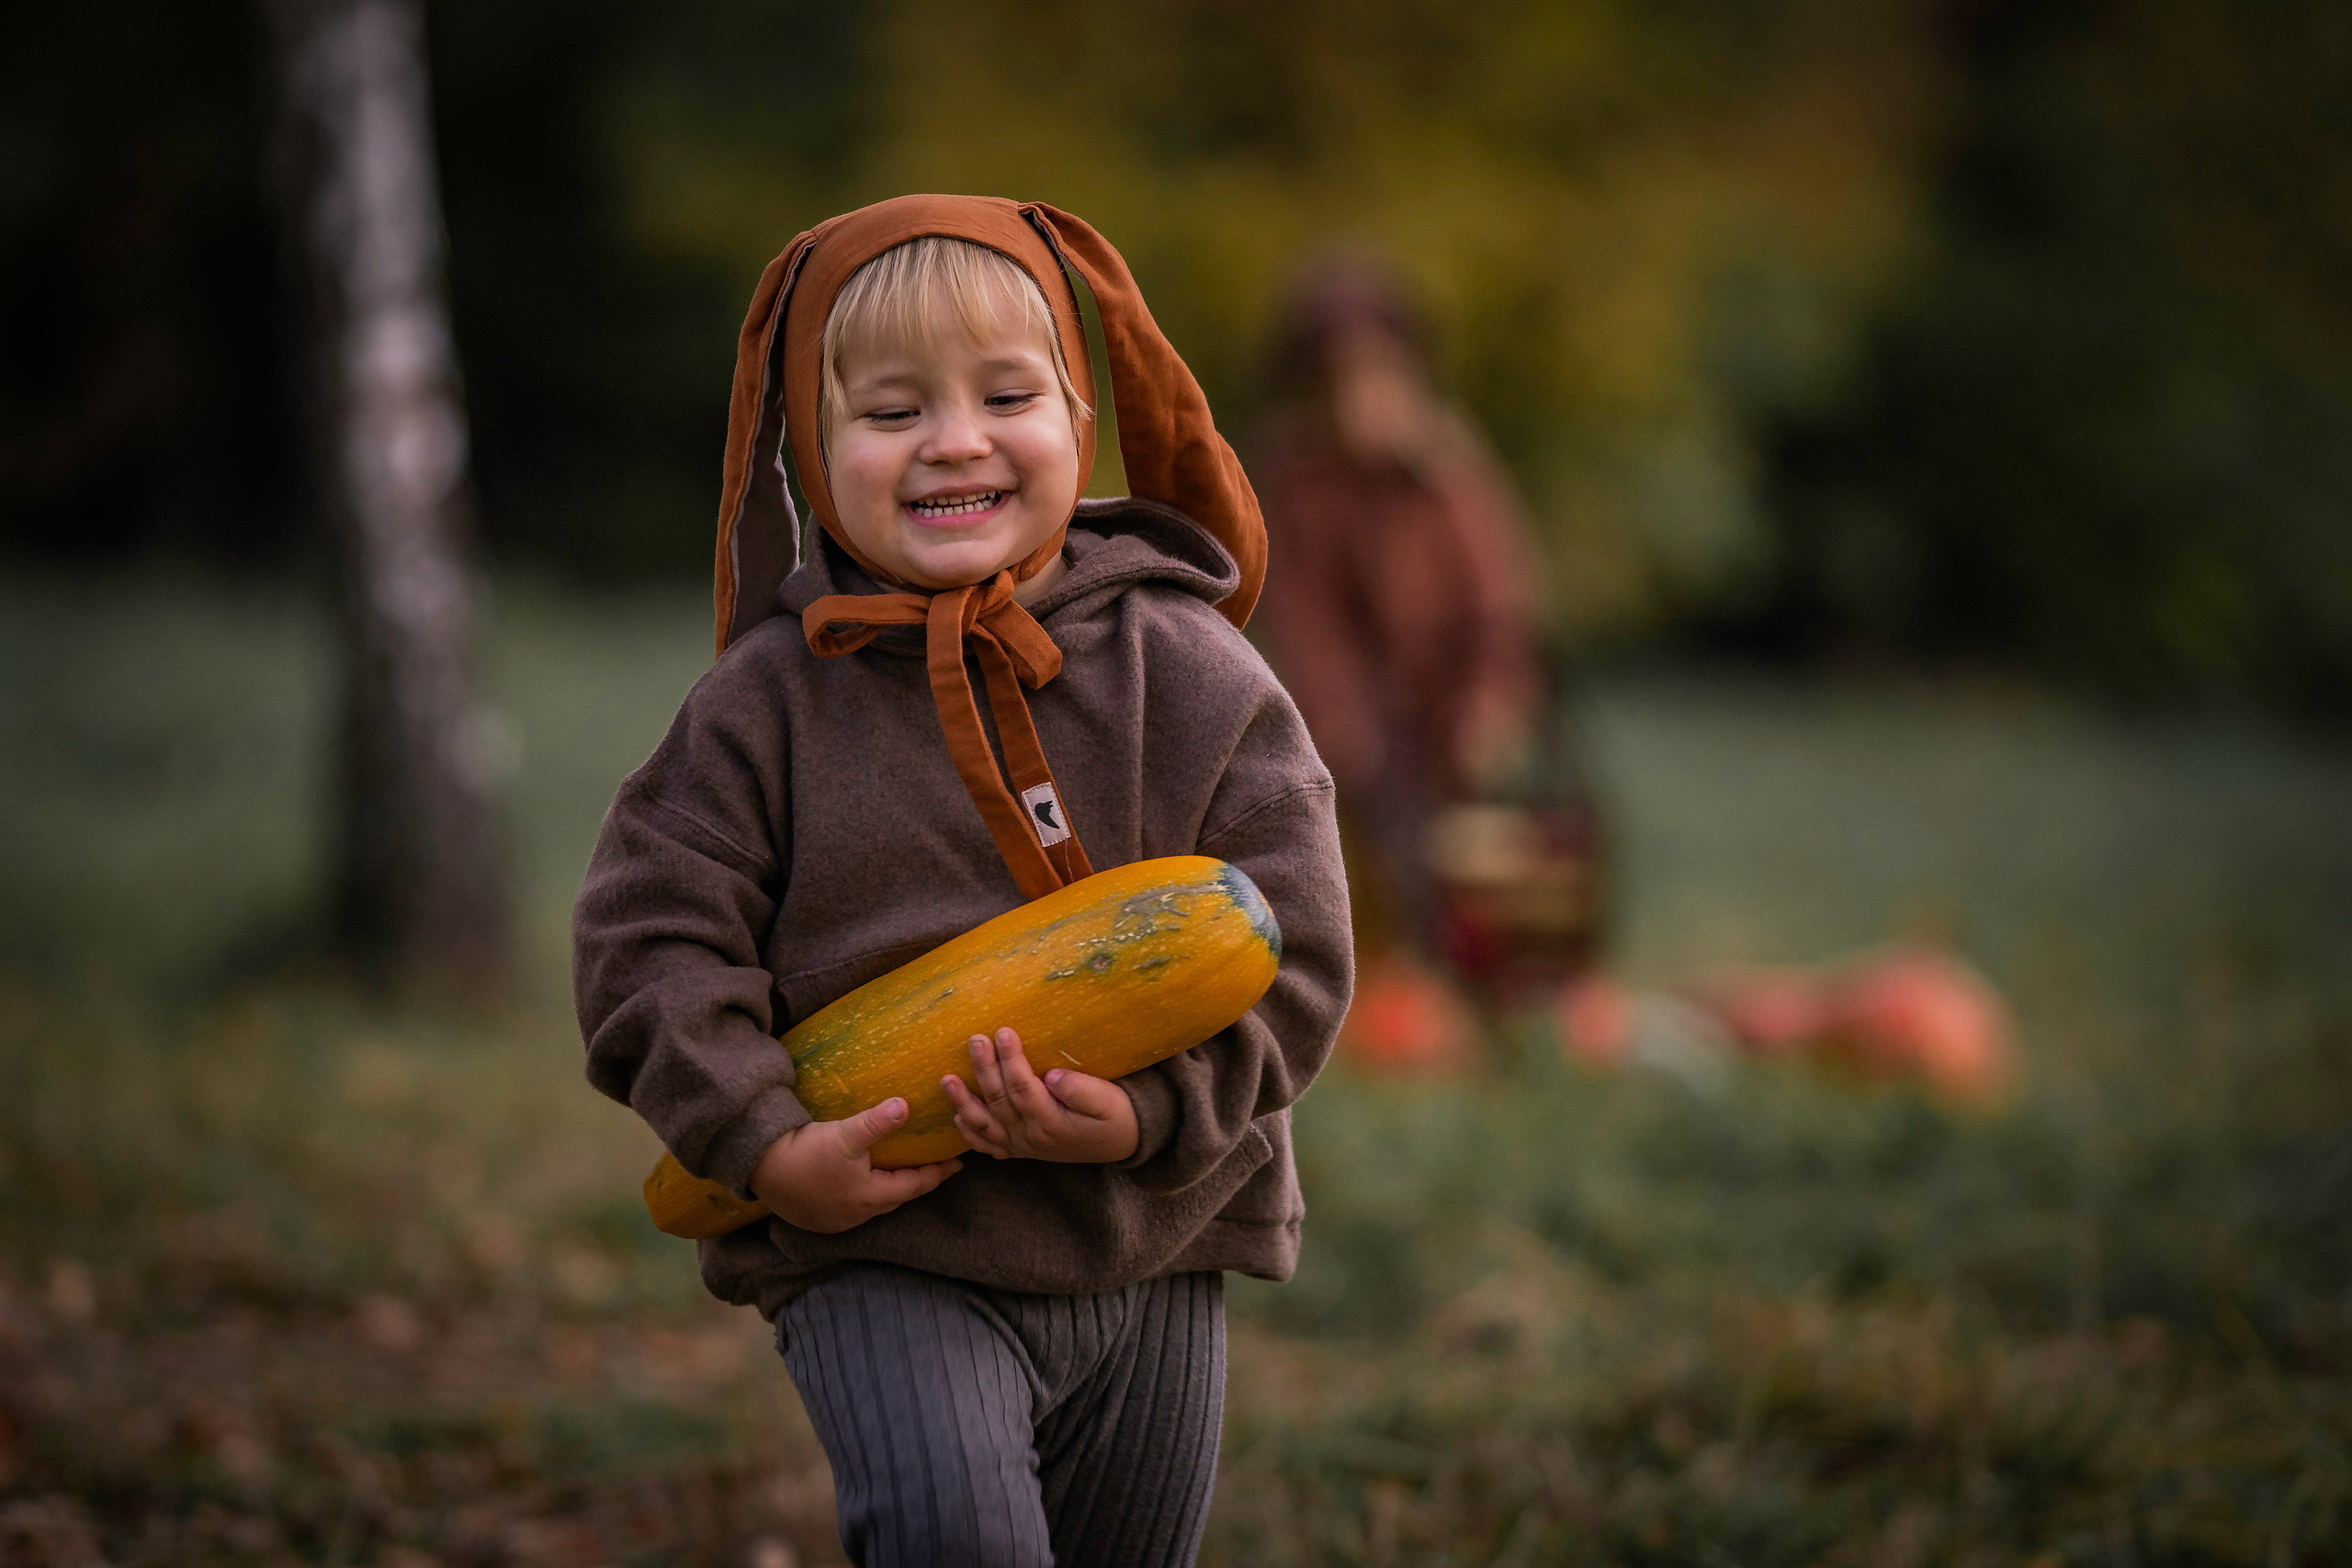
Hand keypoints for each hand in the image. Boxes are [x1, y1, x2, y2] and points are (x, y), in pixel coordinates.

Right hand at [748, 1098, 961, 1233]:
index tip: (958, 1163)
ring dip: (892, 1188)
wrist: (760, 1169)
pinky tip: (866, 1180)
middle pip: (898, 1197)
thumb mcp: (844, 1134)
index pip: (915, 1185)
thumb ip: (876, 1122)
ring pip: (877, 1204)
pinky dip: (869, 1194)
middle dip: (918, 1181)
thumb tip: (906, 1104)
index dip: (938, 1173)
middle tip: (936, 1165)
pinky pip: (856, 1207)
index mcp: (870, 1197)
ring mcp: (838, 1220)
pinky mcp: (820, 1218)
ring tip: (904, 1170)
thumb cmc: (804, 1152)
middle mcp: (858, 1214)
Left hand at [942, 1028, 1139, 1163]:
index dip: (1011, 1060)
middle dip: (984, 1069)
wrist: (1120, 1144)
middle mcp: (1031, 1137)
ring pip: (985, 1125)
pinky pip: (988, 1145)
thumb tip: (1053, 1076)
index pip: (1023, 1088)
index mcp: (1052, 1122)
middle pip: (999, 1101)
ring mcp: (1022, 1146)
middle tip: (975, 1039)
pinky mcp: (1019, 1149)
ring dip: (963, 1102)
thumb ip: (1083, 1091)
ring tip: (946, 1080)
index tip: (1004, 1031)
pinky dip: (970, 1133)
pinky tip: (956, 1116)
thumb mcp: (1109, 1102)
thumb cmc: (1115, 1117)